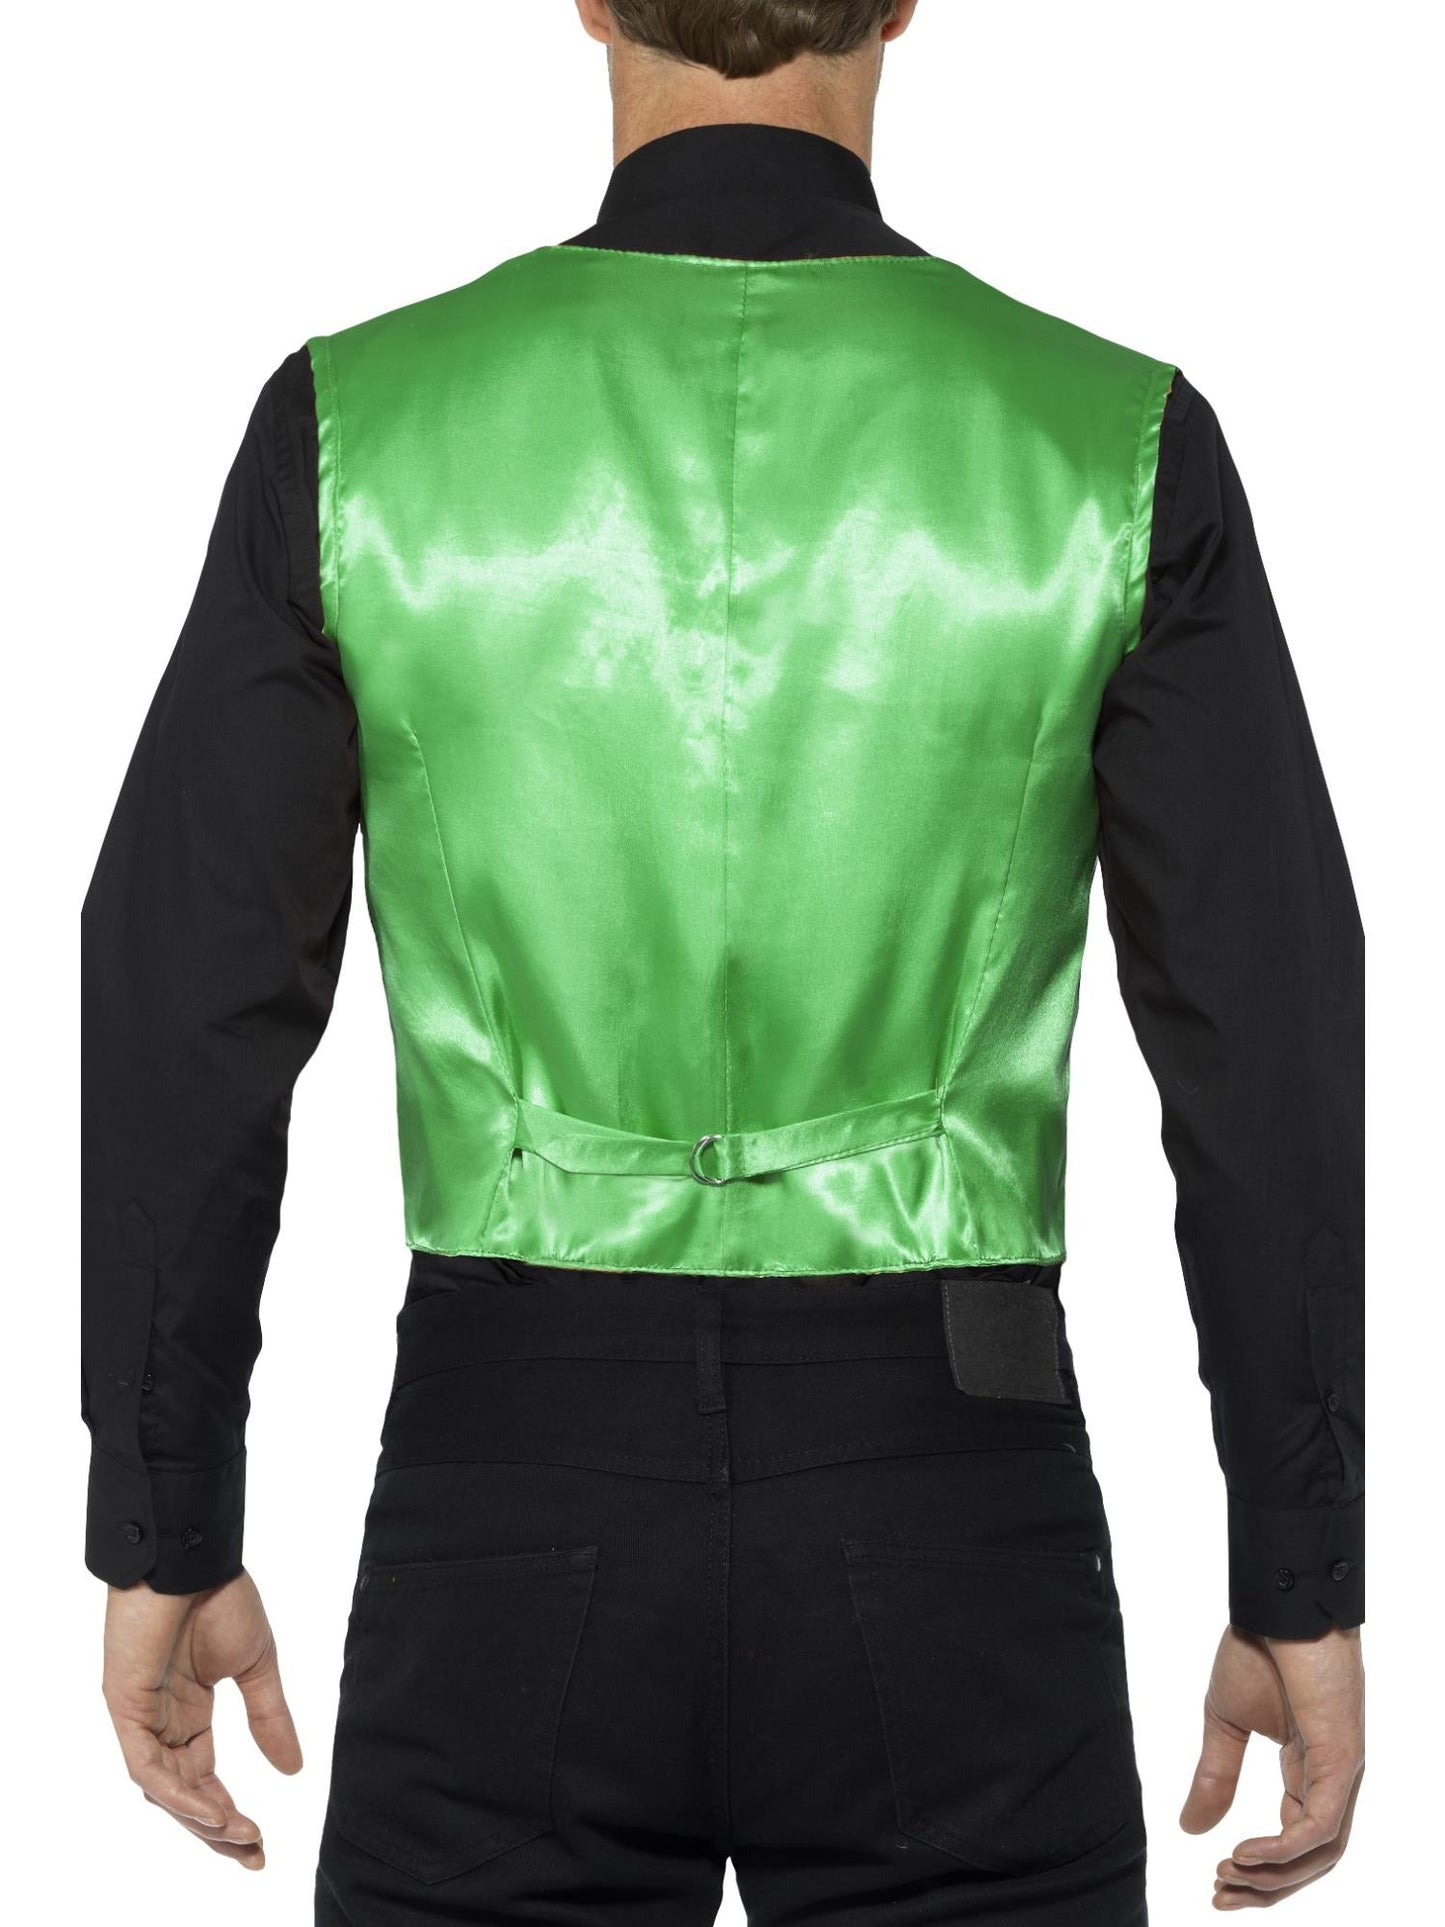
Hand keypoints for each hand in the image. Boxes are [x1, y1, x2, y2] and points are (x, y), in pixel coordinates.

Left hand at [102, 1568, 302, 1869]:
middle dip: (217, 1829)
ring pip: (164, 1789)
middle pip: (184, 1794)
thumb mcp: (257, 1665)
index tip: (259, 1841)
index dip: (228, 1813)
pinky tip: (212, 1809)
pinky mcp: (126, 1706)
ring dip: (201, 1817)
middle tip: (253, 1854)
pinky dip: (178, 1793)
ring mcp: (141, 1716)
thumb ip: (270, 1717)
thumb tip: (294, 1770)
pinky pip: (147, 1767)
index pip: (204, 1778)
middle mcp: (162, 1720)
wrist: (194, 1557)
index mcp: (188, 1711)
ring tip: (240, 1834)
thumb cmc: (221, 1597)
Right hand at [1180, 1622, 1364, 1908]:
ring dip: (1275, 1876)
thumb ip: (1214, 1775)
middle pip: (1311, 1859)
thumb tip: (1191, 1830)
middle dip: (1266, 1887)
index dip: (1259, 1871)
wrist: (1276, 1606)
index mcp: (1309, 1769)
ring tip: (1228, 1876)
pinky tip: (1246, 1852)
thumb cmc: (1259, 1651)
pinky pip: (1321, 1826)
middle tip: (1219, 1897)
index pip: (1295, 1841)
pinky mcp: (1342, 1760)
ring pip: (1321, 1852)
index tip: (1215, 1882)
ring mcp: (1342, 1772)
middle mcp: (1332, 1778)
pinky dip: (1285, 1849)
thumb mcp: (1225, 1722)